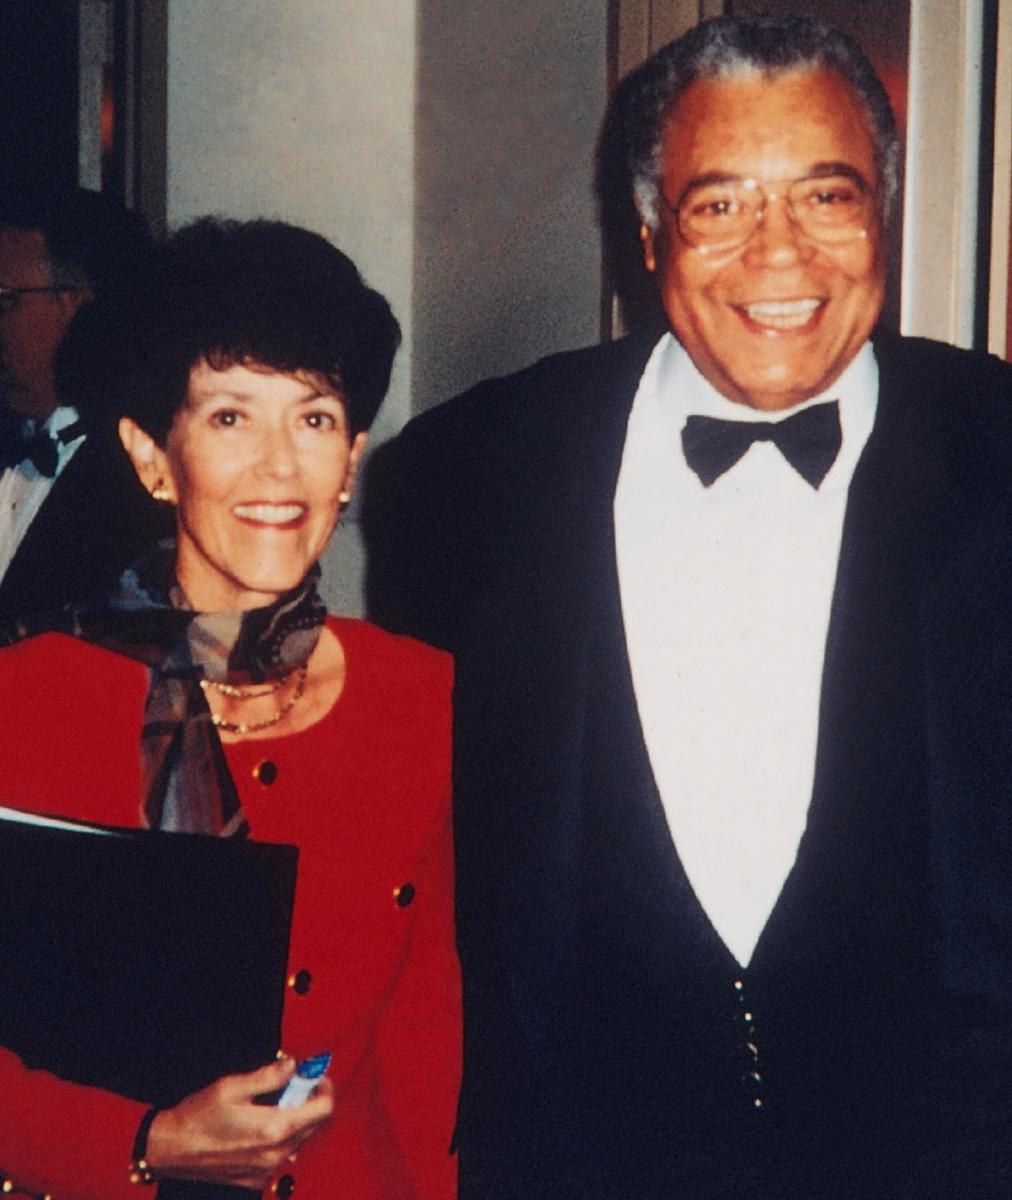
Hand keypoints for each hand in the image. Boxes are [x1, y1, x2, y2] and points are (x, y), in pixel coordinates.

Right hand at [145, 1057, 334, 1189]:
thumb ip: (270, 1075)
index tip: (316, 1076)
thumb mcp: (234, 1085)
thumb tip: (294, 1065)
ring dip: (295, 1119)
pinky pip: (281, 1155)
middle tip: (295, 1084)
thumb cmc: (198, 1116)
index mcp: (274, 1128)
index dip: (324, 1087)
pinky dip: (280, 1137)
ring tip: (274, 1103)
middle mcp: (275, 1153)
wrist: (171, 1148)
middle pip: (315, 1125)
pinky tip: (261, 1124)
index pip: (323, 1109)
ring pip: (299, 1140)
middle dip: (310, 1101)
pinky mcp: (255, 1178)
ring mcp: (266, 1170)